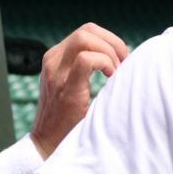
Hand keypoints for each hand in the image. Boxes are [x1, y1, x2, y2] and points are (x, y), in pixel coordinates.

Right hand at [31, 23, 128, 157]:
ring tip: (116, 71)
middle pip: (87, 30)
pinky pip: (86, 60)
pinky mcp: (64, 87)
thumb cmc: (68, 117)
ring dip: (109, 51)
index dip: (109, 40)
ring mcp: (56, 72)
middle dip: (113, 42)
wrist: (49, 143)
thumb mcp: (73, 84)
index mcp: (56, 57)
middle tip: (124, 63)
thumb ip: (86, 66)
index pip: (86, 31)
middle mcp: (53, 60)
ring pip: (85, 38)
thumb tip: (120, 56)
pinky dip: (104, 63)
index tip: (121, 59)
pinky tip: (111, 78)